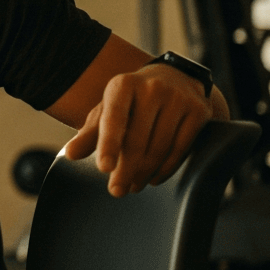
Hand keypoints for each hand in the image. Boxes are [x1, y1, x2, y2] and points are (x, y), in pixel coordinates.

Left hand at [62, 63, 214, 196]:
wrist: (176, 79)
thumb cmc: (133, 100)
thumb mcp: (108, 110)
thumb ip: (90, 133)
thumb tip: (71, 154)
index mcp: (123, 85)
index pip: (113, 118)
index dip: (108, 145)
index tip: (104, 169)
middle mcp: (152, 87)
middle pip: (137, 139)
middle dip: (125, 170)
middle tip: (117, 191)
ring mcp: (178, 98)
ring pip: (160, 147)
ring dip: (145, 172)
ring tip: (134, 185)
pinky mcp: (199, 110)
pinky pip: (181, 148)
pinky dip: (166, 168)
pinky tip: (154, 178)